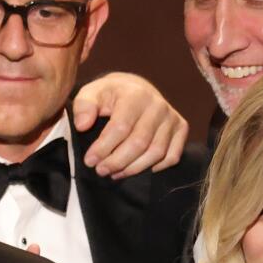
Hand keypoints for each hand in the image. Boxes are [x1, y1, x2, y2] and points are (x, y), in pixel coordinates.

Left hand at [73, 73, 189, 177]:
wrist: (134, 88)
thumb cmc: (109, 95)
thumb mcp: (91, 93)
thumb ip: (83, 106)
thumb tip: (82, 125)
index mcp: (135, 95)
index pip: (121, 127)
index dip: (104, 148)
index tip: (89, 161)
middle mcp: (158, 106)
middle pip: (139, 143)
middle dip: (117, 161)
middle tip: (100, 170)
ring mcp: (172, 117)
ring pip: (155, 152)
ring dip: (133, 168)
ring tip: (114, 173)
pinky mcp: (181, 128)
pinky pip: (172, 156)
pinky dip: (156, 167)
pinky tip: (136, 167)